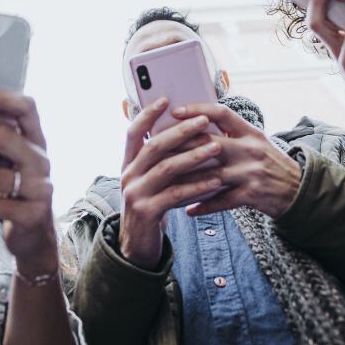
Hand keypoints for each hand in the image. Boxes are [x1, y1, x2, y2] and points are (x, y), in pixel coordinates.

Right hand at [118, 98, 225, 269]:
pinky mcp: (146, 212)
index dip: (148, 114)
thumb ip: (162, 160)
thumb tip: (187, 131)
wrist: (138, 246)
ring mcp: (135, 194)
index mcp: (128, 163)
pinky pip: (175, 194)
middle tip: (204, 121)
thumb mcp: (151, 180)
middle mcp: (128, 175)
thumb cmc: (152, 205)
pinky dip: (197, 186)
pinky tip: (215, 180)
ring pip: (166, 168)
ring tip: (216, 147)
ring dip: (193, 156)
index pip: (133, 132)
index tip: (166, 98)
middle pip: (154, 146)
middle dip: (180, 131)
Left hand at [169, 103, 301, 217]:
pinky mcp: (251, 195)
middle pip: (209, 144)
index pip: (221, 113)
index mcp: (250, 132)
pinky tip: (187, 209)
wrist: (299, 191)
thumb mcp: (256, 141)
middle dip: (181, 147)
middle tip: (157, 149)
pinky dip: (203, 205)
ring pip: (210, 175)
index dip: (197, 110)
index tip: (175, 112)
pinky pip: (221, 200)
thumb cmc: (271, 163)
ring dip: (185, 180)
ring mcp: (251, 172)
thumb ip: (232, 133)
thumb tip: (197, 122)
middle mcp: (250, 149)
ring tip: (164, 182)